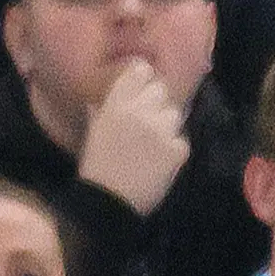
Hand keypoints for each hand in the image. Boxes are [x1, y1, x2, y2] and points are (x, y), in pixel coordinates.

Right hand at [77, 60, 191, 216]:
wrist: (106, 204)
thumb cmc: (95, 169)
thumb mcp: (93, 134)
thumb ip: (101, 111)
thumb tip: (102, 96)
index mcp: (116, 105)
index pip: (141, 71)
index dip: (143, 80)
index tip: (140, 89)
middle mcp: (140, 111)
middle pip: (161, 91)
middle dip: (155, 105)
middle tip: (144, 124)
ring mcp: (162, 130)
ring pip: (174, 115)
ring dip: (166, 127)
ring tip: (152, 146)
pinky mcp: (177, 149)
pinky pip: (180, 141)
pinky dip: (172, 151)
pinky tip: (158, 164)